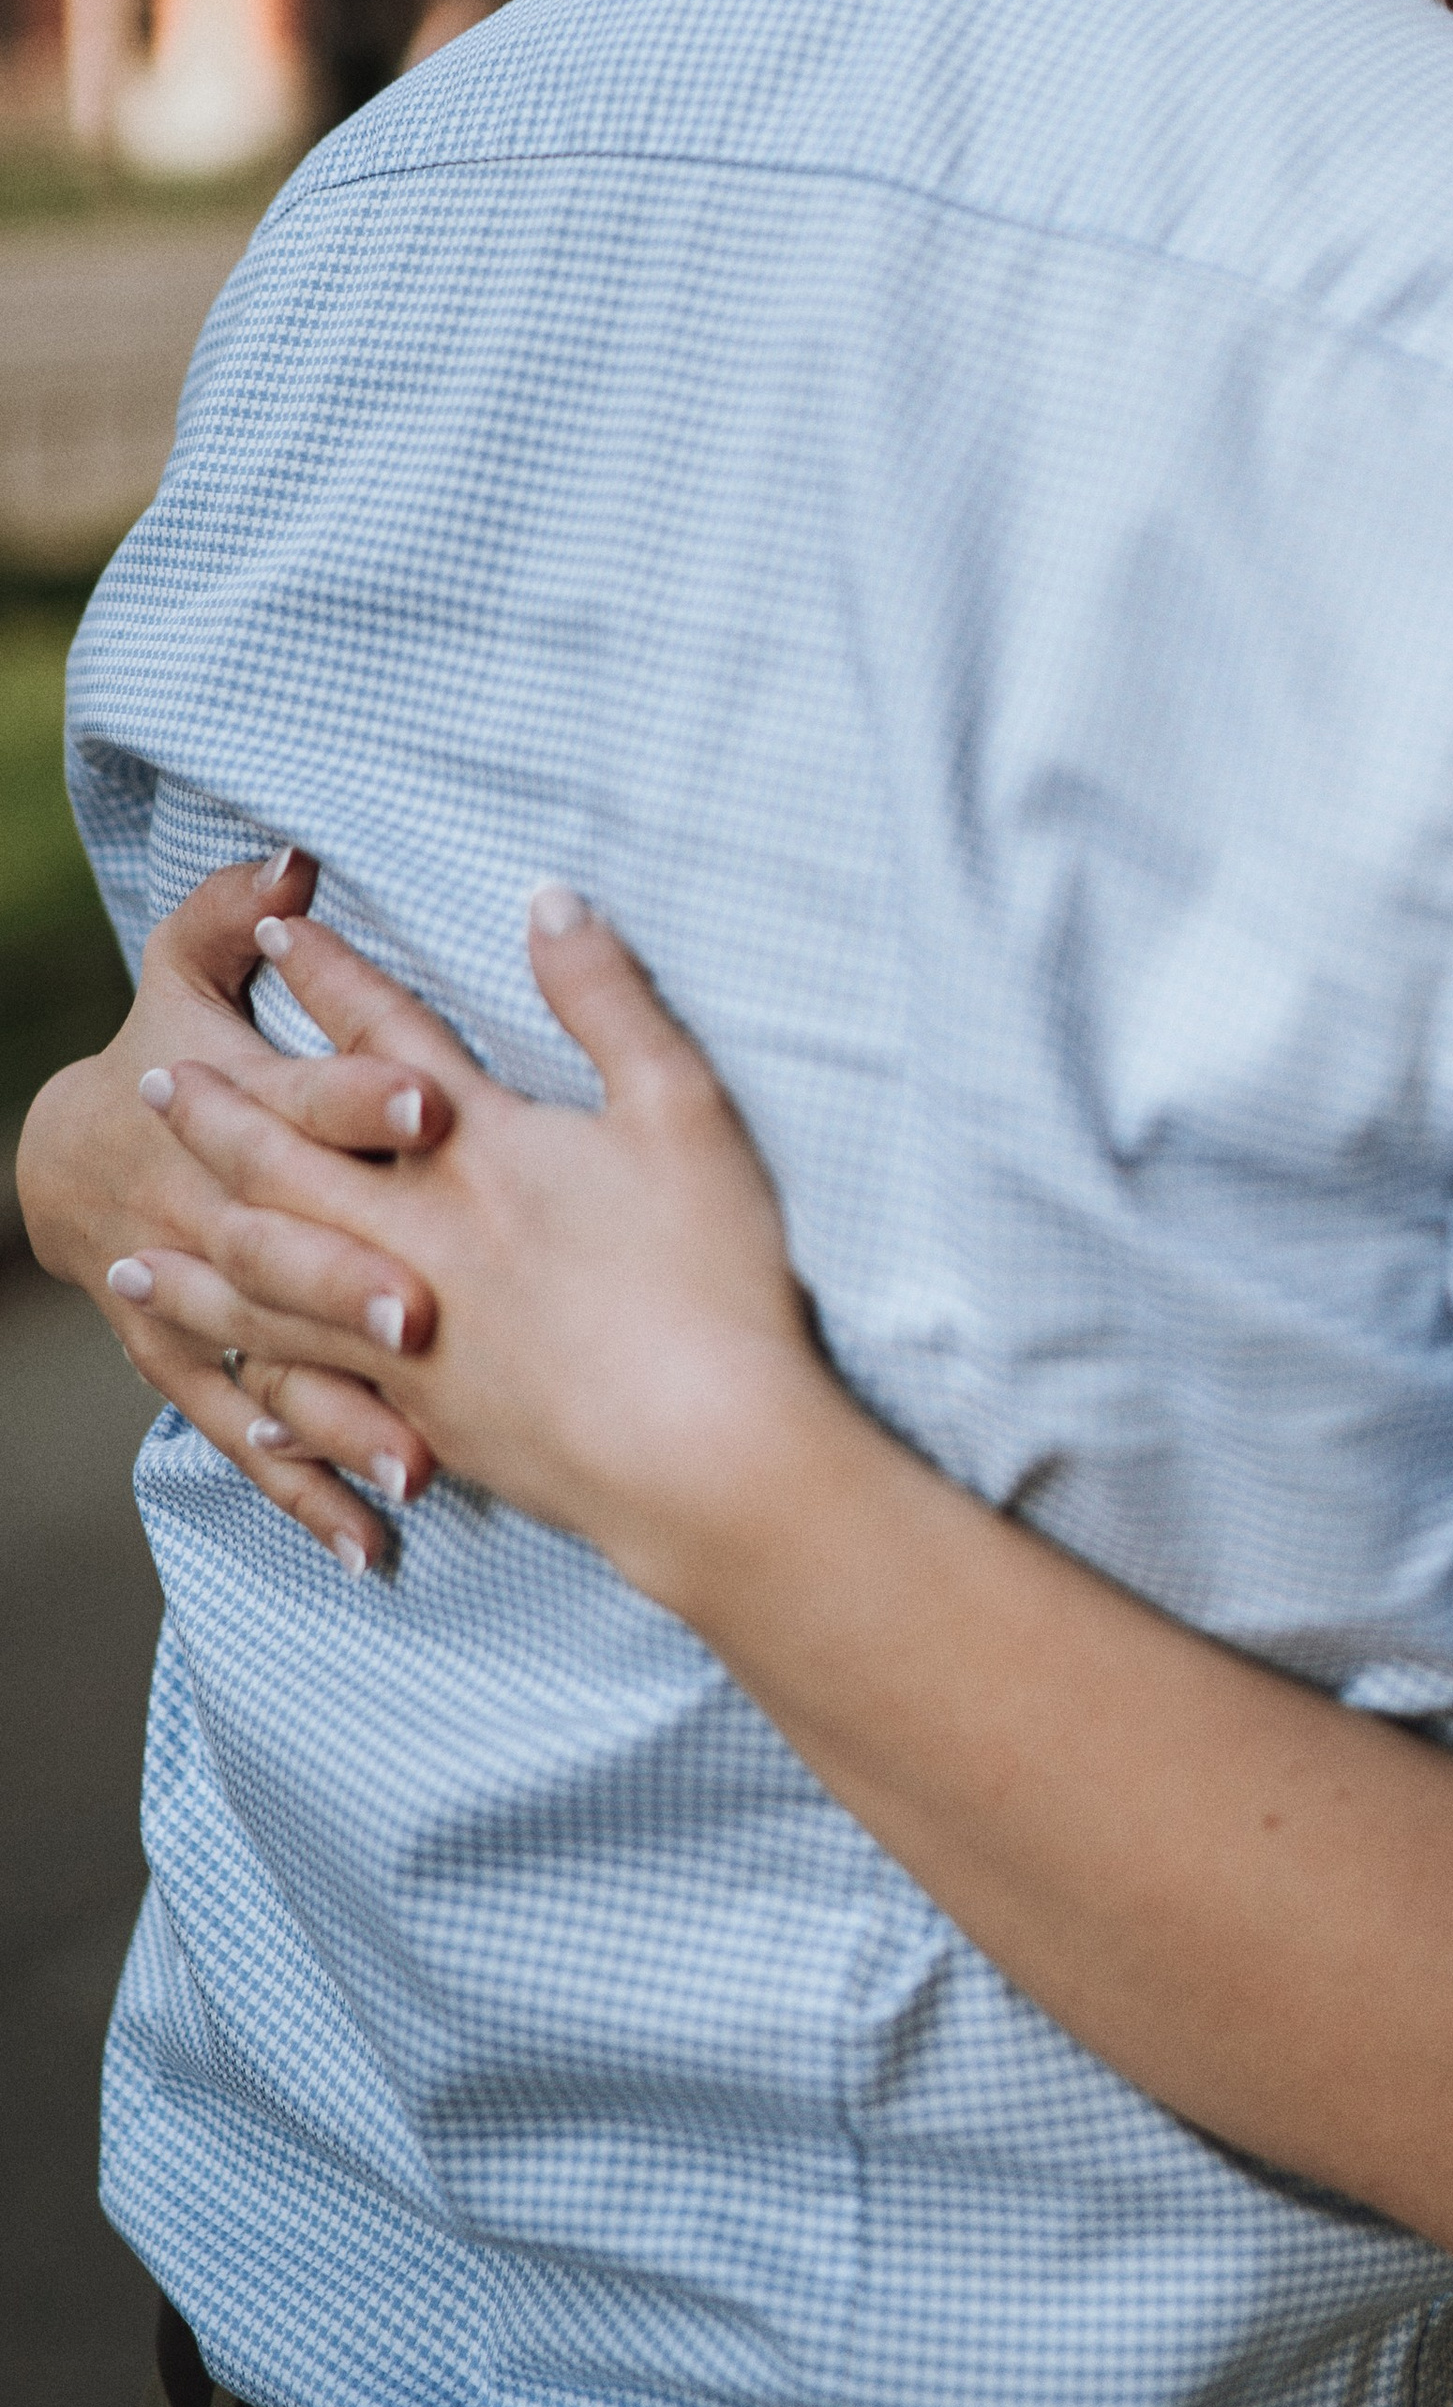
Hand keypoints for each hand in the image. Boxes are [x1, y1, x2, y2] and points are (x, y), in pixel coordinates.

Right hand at [16, 853, 450, 1574]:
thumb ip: (234, 914)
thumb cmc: (162, 1044)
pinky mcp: (201, 1364)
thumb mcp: (184, 965)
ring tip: (419, 1463)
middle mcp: (211, 1209)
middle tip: (428, 1311)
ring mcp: (201, 1299)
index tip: (434, 1099)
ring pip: (273, 1360)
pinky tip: (376, 1545)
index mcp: (225, 1101)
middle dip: (349, 1274)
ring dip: (340, 1411)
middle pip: (284, 1243)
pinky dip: (308, 1490)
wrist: (63, 1152)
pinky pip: (256, 1435)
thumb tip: (292, 860)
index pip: (297, 1092)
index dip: (358, 1091)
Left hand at [124, 886, 828, 1604]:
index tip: (282, 935)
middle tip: (153, 1085)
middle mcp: (419, 1232)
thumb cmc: (708, 1272)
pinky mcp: (424, 1410)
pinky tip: (241, 1385)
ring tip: (134, 1253)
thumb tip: (549, 900)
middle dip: (216, 1117)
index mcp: (481, 1149)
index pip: (386, 1044)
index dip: (332, 980)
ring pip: (268, 1285)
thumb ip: (609, 1000)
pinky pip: (312, 1389)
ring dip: (196, 1261)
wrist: (702, 1446)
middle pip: (287, 1162)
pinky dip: (262, 1379)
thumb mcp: (683, 1109)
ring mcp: (409, 1329)